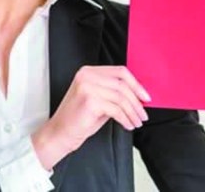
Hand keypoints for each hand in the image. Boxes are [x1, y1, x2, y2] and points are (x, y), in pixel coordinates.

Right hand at [32, 65, 150, 169]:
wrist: (60, 133)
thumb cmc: (78, 119)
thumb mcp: (98, 100)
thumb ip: (114, 93)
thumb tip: (137, 96)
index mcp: (89, 71)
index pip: (120, 72)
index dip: (136, 84)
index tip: (145, 97)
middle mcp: (87, 76)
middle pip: (122, 84)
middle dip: (136, 101)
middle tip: (143, 114)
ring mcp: (87, 87)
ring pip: (121, 97)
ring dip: (132, 112)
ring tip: (136, 122)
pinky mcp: (90, 101)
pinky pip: (116, 109)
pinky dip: (125, 118)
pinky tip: (127, 125)